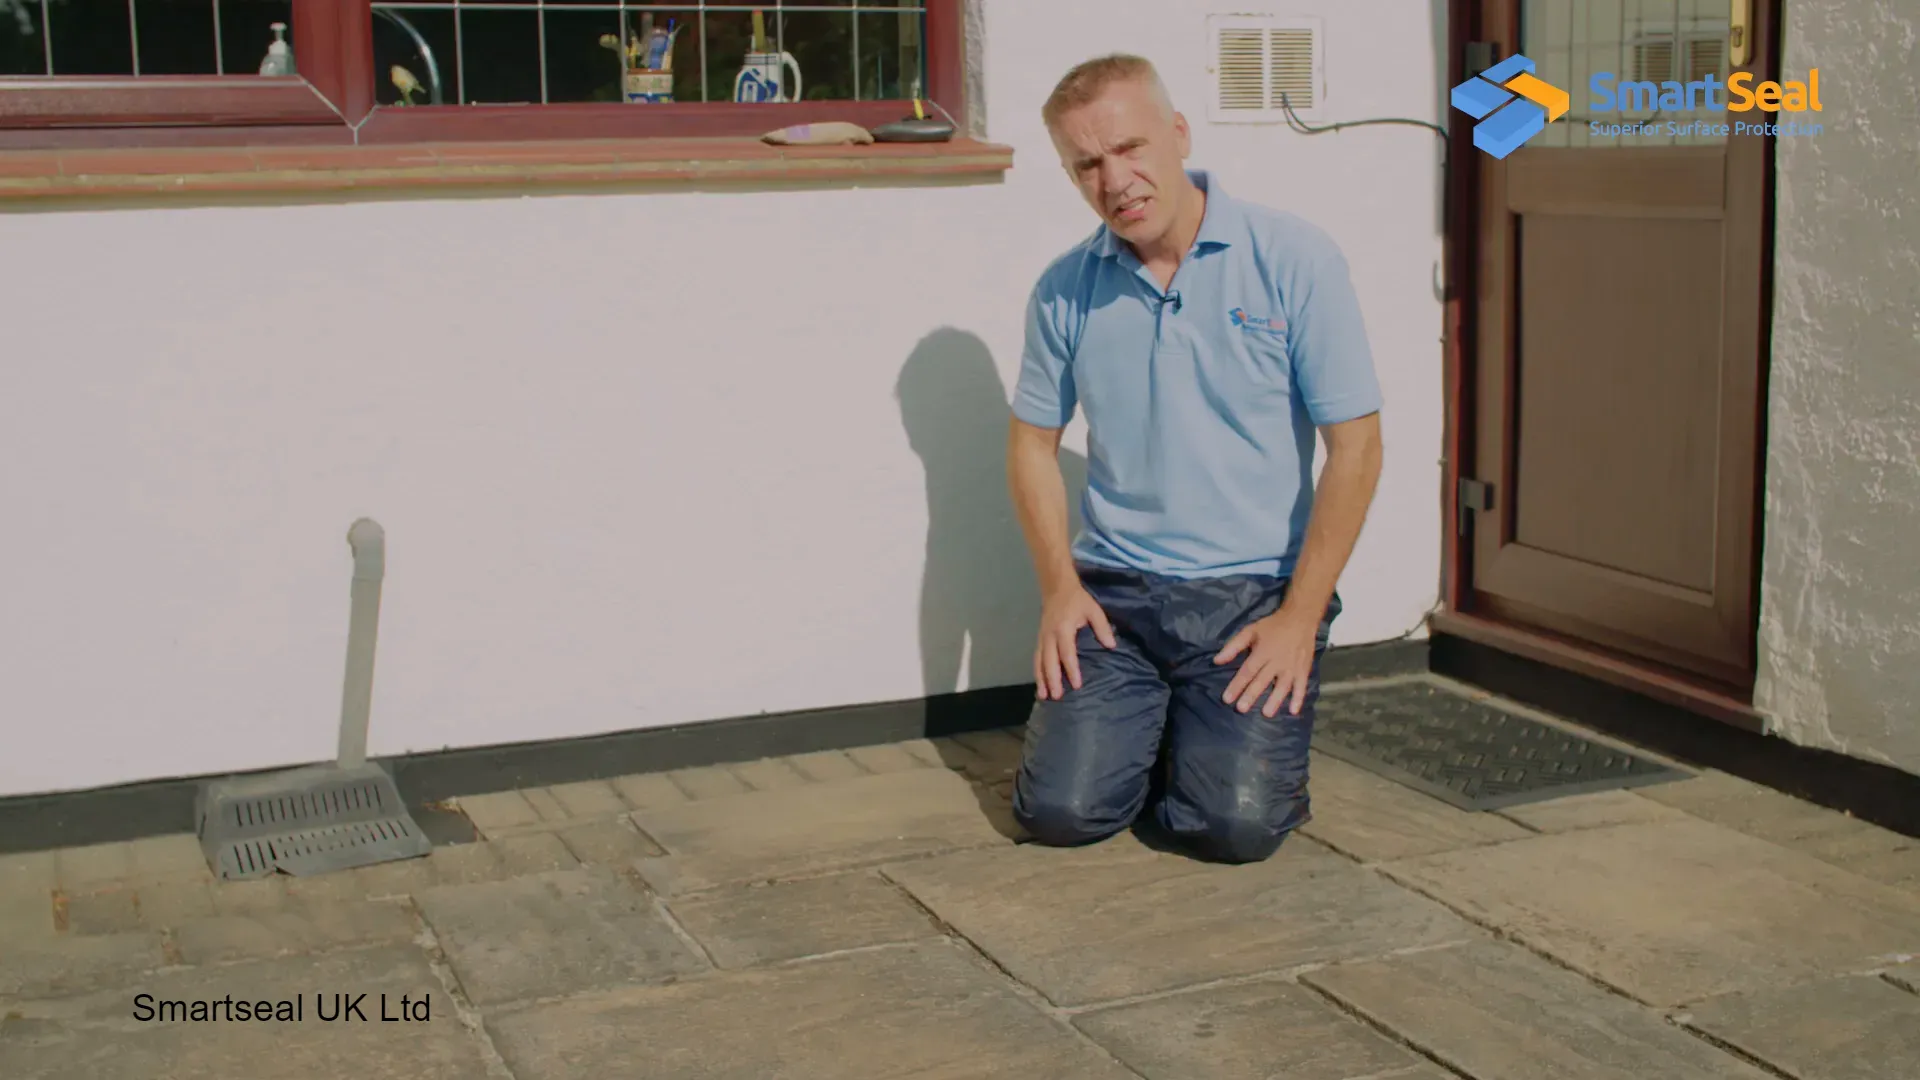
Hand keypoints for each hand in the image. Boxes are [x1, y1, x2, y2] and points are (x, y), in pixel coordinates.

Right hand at [1034, 585, 1115, 700]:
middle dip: (1052, 679)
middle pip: (1049, 661)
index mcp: (1063, 628)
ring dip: (1041, 679)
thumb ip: (1102, 627)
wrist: (1056, 587)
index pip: (1067, 653)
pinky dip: (1037, 672)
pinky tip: (1040, 684)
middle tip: (1057, 696)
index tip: (1076, 685)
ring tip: (1043, 696)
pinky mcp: (1039, 639)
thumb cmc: (1077, 599)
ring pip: (1039, 661)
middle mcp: (1050, 635)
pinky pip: (1037, 658)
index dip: (1071, 669)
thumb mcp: (1093, 609)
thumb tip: (1111, 646)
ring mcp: (1042, 637)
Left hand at [1213, 606, 1320, 716]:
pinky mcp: (1303, 670)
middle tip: (1241, 709)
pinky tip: (1293, 711)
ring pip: (1282, 686)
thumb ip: (1233, 646)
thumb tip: (1216, 661)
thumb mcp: (1250, 631)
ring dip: (1274, 700)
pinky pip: (1301, 686)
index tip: (1227, 698)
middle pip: (1262, 680)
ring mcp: (1291, 667)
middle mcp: (1277, 661)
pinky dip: (1298, 698)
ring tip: (1266, 714)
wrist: (1300, 618)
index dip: (1236, 685)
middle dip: (1251, 695)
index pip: (1247, 671)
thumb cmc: (1272, 626)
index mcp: (1262, 652)